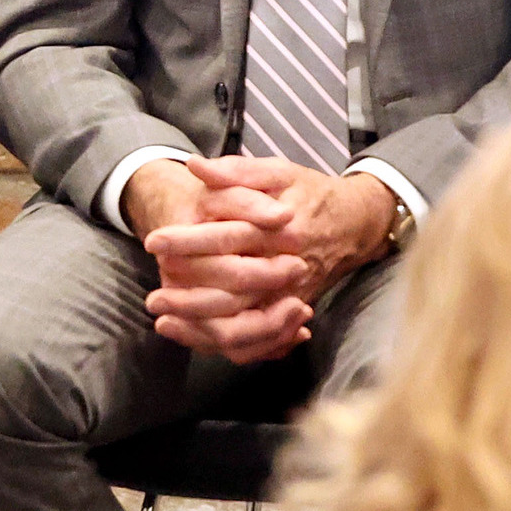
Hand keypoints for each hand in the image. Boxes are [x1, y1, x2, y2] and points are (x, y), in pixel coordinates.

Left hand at [133, 157, 396, 363]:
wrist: (357, 222)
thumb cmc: (310, 193)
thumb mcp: (278, 172)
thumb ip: (236, 171)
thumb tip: (195, 166)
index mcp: (281, 229)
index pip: (228, 238)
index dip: (187, 241)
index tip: (153, 242)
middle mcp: (288, 267)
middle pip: (235, 291)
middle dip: (189, 299)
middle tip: (152, 299)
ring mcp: (294, 294)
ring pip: (247, 326)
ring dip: (203, 330)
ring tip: (165, 323)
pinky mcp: (295, 309)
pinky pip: (262, 340)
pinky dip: (229, 344)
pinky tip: (195, 338)